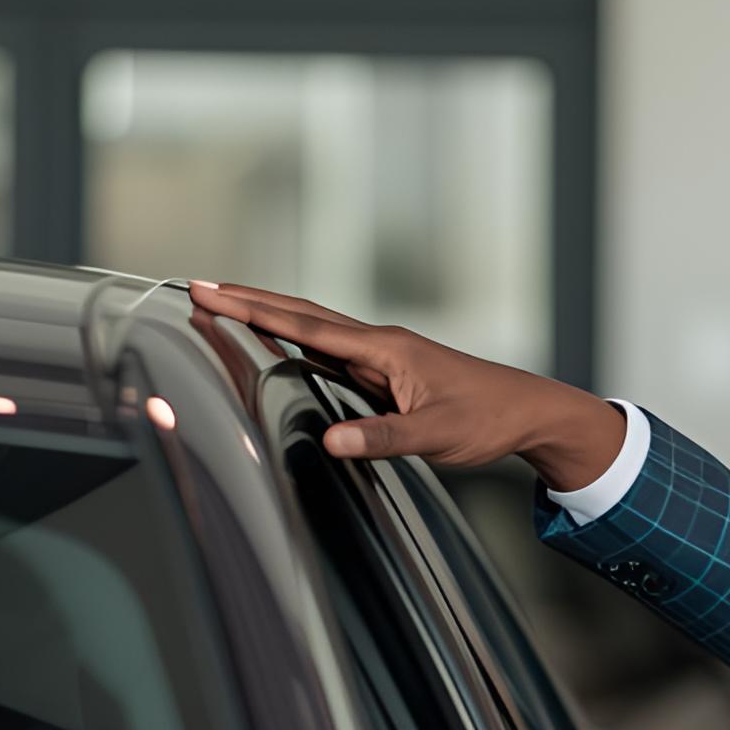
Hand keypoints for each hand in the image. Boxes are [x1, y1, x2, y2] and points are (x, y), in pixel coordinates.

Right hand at [186, 283, 622, 488]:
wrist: (529, 412)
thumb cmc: (489, 419)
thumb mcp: (436, 434)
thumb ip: (384, 438)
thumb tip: (331, 440)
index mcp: (385, 349)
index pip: (306, 324)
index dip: (254, 309)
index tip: (210, 292)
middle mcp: (380, 344)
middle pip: (302, 316)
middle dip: (250, 302)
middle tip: (200, 289)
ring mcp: (384, 357)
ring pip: (315, 331)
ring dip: (270, 318)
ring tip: (227, 309)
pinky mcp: (390, 373)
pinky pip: (333, 352)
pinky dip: (298, 343)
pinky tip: (282, 347)